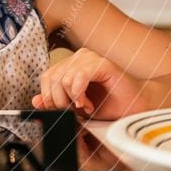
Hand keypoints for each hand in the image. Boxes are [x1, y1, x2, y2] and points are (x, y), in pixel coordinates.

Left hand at [32, 48, 150, 120]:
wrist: (136, 108)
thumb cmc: (109, 106)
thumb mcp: (75, 108)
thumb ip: (55, 102)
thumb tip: (35, 101)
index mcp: (69, 65)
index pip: (46, 78)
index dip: (49, 98)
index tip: (63, 111)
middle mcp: (78, 57)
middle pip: (52, 79)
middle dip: (60, 102)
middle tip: (75, 112)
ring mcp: (89, 58)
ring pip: (63, 79)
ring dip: (72, 100)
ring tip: (85, 108)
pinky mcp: (101, 63)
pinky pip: (78, 76)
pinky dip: (79, 95)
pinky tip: (88, 105)